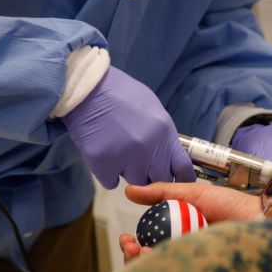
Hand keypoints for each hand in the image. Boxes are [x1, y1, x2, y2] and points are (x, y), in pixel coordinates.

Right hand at [62, 66, 194, 188]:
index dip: (182, 179)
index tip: (177, 182)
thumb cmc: (121, 94)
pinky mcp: (103, 166)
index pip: (184, 169)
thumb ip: (163, 136)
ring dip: (130, 173)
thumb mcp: (154, 110)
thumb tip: (166, 154)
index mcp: (165, 135)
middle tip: (142, 164)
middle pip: (160, 180)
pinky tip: (104, 155)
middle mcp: (150, 151)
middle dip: (153, 175)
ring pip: (136, 183)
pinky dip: (108, 173)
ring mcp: (126, 160)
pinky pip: (111, 182)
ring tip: (119, 153)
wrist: (87, 89)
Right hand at [119, 182, 259, 262]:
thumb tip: (130, 190)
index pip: (149, 247)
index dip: (133, 246)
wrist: (263, 216)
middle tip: (131, 249)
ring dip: (147, 266)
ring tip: (143, 253)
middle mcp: (185, 252)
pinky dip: (170, 271)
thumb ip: (163, 191)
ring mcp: (196, 265)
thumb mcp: (193, 193)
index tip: (126, 239)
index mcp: (180, 235)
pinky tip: (165, 260)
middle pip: (152, 265)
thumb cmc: (234, 205)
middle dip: (134, 260)